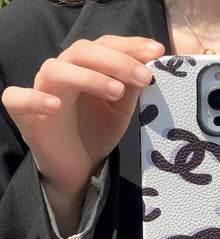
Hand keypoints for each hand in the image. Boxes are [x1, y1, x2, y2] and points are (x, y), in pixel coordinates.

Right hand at [1, 36, 163, 234]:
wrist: (79, 166)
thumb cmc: (97, 132)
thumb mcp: (121, 110)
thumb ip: (131, 87)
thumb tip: (148, 61)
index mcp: (86, 68)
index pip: (104, 46)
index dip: (130, 46)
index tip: (157, 53)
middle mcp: (63, 72)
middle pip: (83, 51)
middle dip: (117, 61)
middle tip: (144, 77)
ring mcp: (42, 90)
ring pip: (56, 70)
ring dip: (88, 77)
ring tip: (116, 92)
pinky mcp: (23, 113)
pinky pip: (17, 98)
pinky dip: (34, 99)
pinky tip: (54, 106)